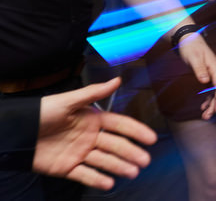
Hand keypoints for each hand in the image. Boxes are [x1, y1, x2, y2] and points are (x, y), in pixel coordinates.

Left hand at [34, 77, 156, 189]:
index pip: (120, 125)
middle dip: (131, 153)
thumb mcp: (67, 100)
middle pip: (115, 145)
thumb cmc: (40, 113)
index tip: (150, 138)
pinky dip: (97, 179)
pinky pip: (85, 175)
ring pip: (104, 161)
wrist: (16, 133)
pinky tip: (109, 183)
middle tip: (145, 160)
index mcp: (92, 120)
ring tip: (132, 172)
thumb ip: (93, 93)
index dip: (136, 131)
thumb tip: (117, 80)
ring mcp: (80, 153)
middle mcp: (89, 137)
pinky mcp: (67, 168)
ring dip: (119, 167)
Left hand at [175, 32, 215, 118]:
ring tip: (205, 116)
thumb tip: (205, 81)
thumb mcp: (193, 58)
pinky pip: (209, 89)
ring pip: (214, 92)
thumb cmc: (190, 47)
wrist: (187, 39)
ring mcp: (211, 74)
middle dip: (214, 105)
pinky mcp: (206, 75)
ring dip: (210, 104)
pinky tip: (202, 106)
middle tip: (207, 117)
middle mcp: (215, 72)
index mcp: (215, 67)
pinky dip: (207, 98)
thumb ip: (199, 69)